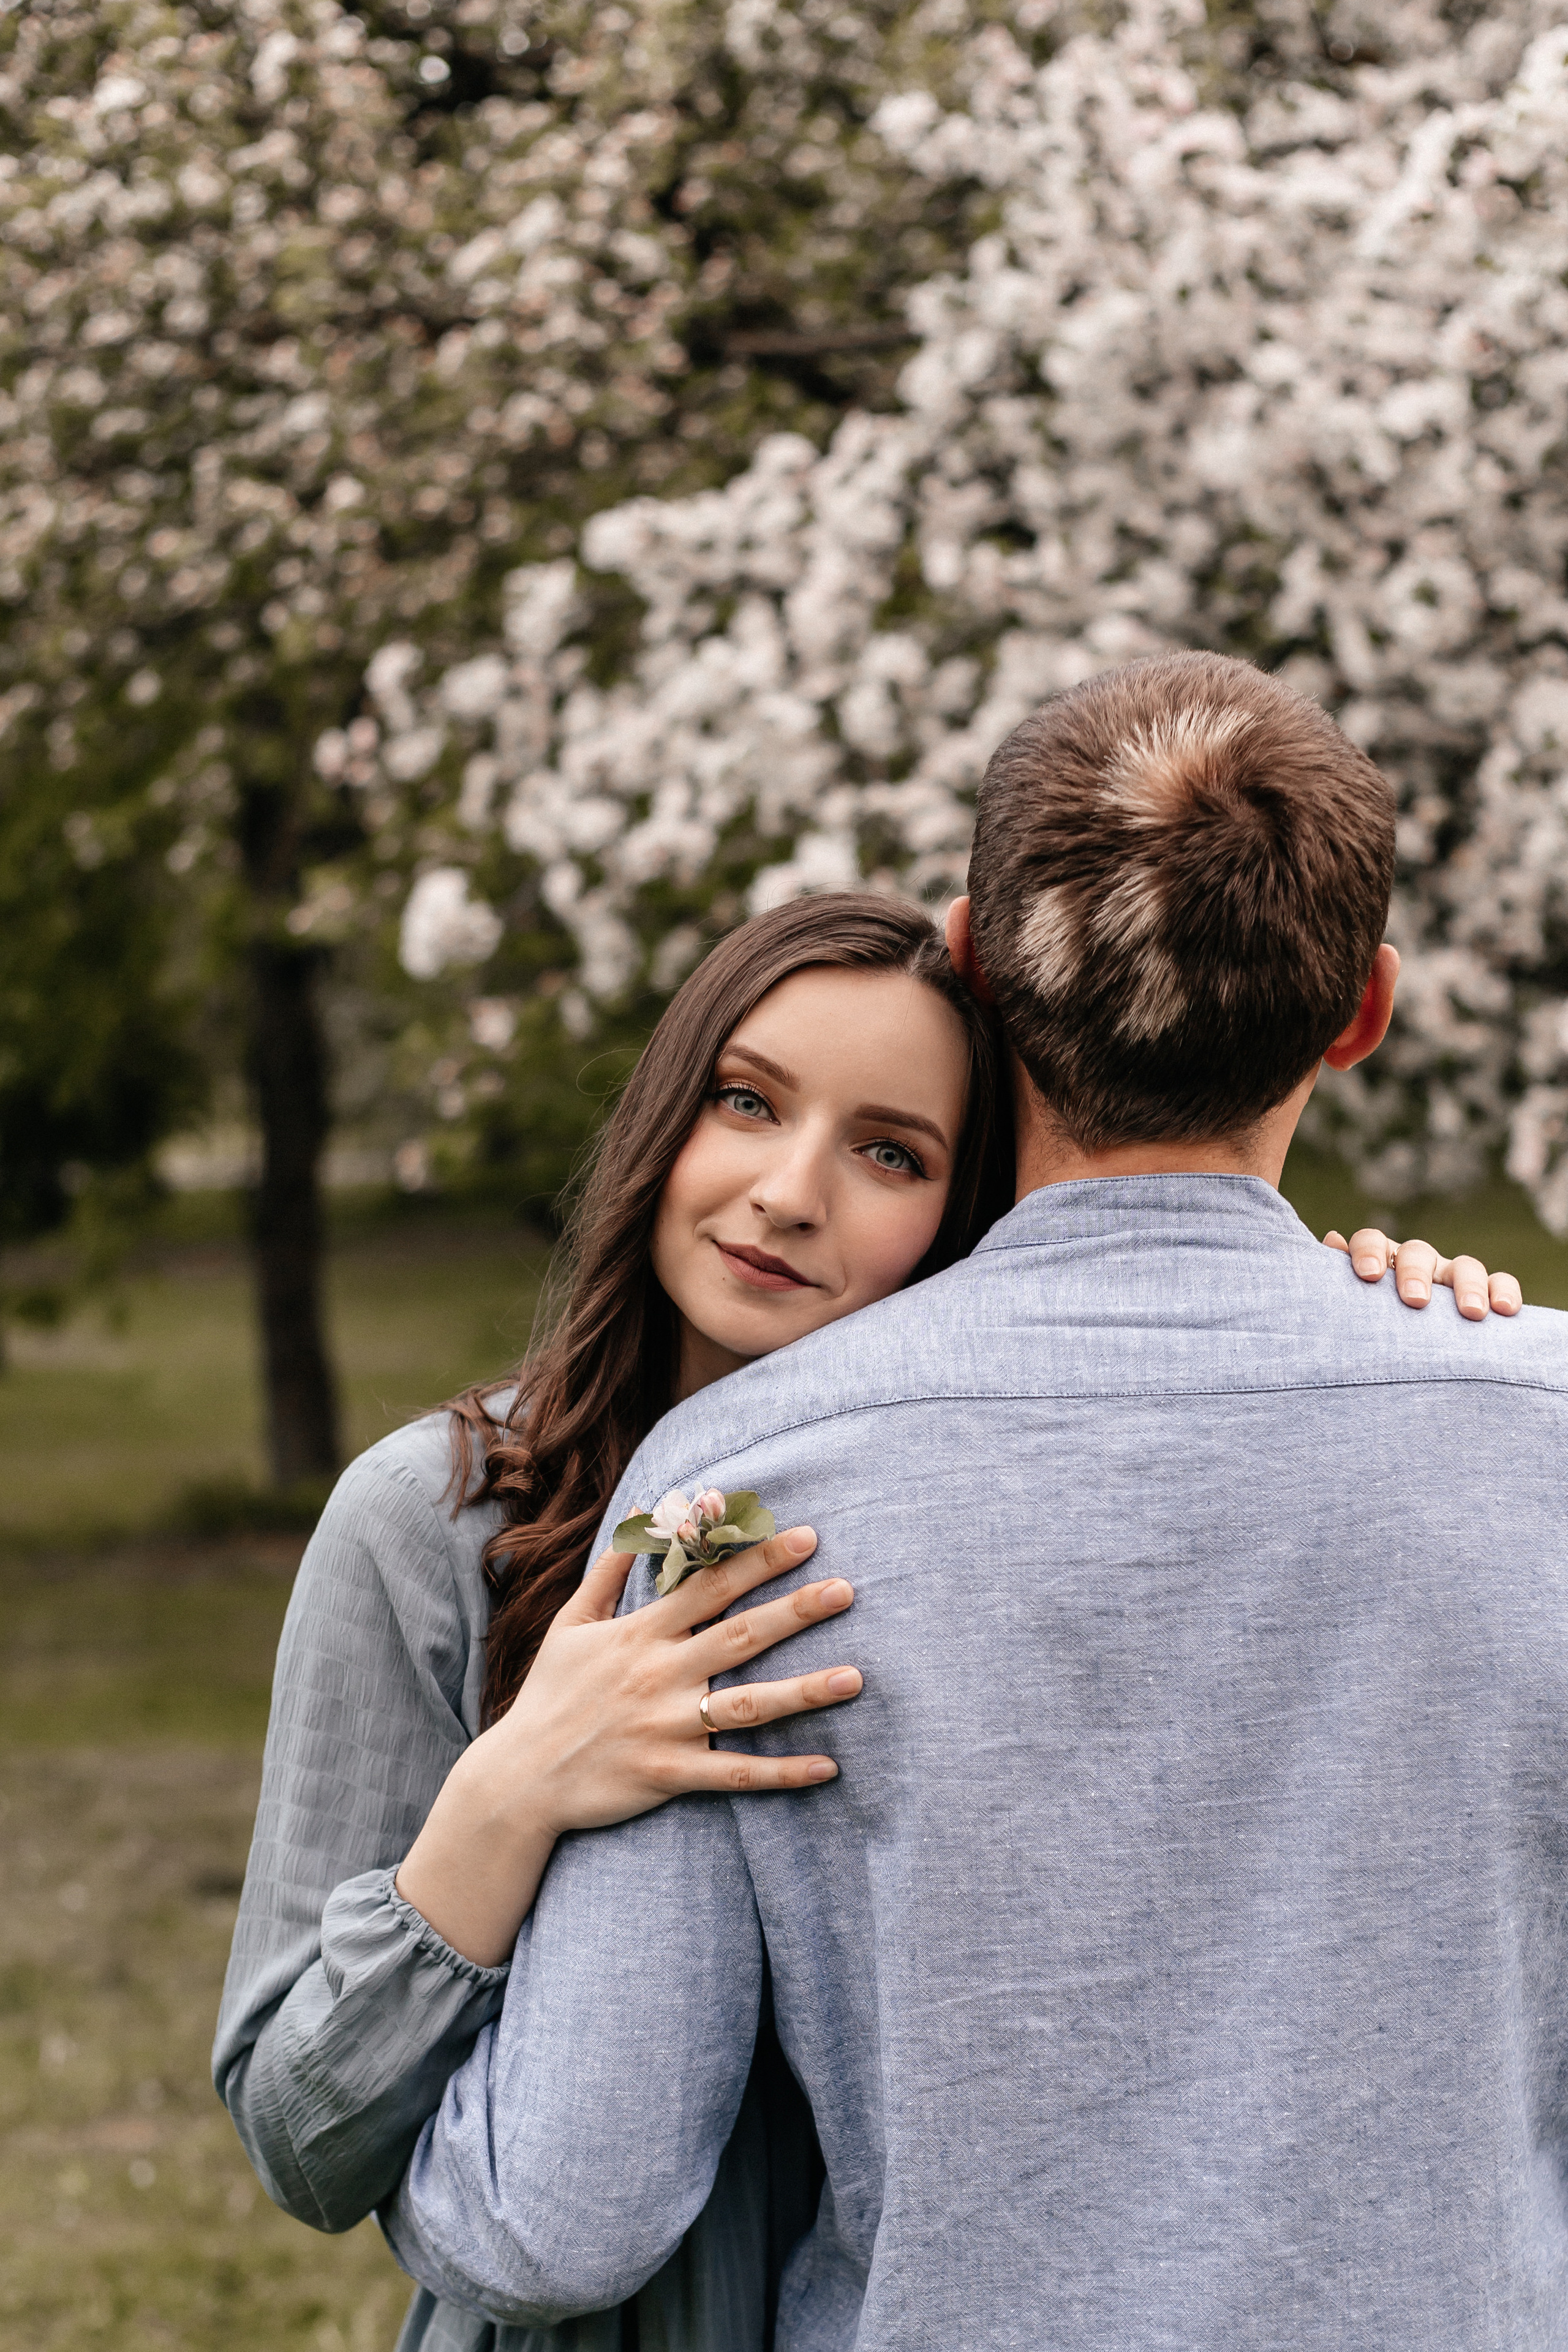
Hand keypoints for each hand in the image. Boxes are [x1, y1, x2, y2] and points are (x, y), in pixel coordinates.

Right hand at [395, 1527, 857, 1964]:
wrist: (518, 1778)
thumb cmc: (549, 1695)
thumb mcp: (571, 1623)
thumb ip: (611, 1567)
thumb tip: (644, 1508)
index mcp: (639, 1634)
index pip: (707, 1586)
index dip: (756, 1560)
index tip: (805, 1538)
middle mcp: (658, 1675)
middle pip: (738, 1636)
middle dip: (794, 1610)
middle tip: (848, 1589)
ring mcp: (666, 1728)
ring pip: (747, 1706)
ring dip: (804, 1692)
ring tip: (855, 1677)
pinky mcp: (669, 1775)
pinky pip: (735, 1773)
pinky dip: (781, 1772)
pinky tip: (828, 1766)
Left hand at [1324, 1228, 1522, 1319]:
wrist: (1407, 1361)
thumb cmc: (1370, 1330)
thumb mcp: (1349, 1309)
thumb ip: (1335, 1280)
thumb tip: (1331, 1240)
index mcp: (1380, 1263)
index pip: (1372, 1241)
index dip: (1368, 1252)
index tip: (1367, 1276)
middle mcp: (1417, 1265)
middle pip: (1418, 1252)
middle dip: (1416, 1273)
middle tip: (1415, 1301)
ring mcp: (1452, 1278)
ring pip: (1464, 1266)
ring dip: (1468, 1286)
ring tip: (1471, 1313)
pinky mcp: (1486, 1295)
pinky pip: (1500, 1284)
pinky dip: (1505, 1292)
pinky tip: (1505, 1311)